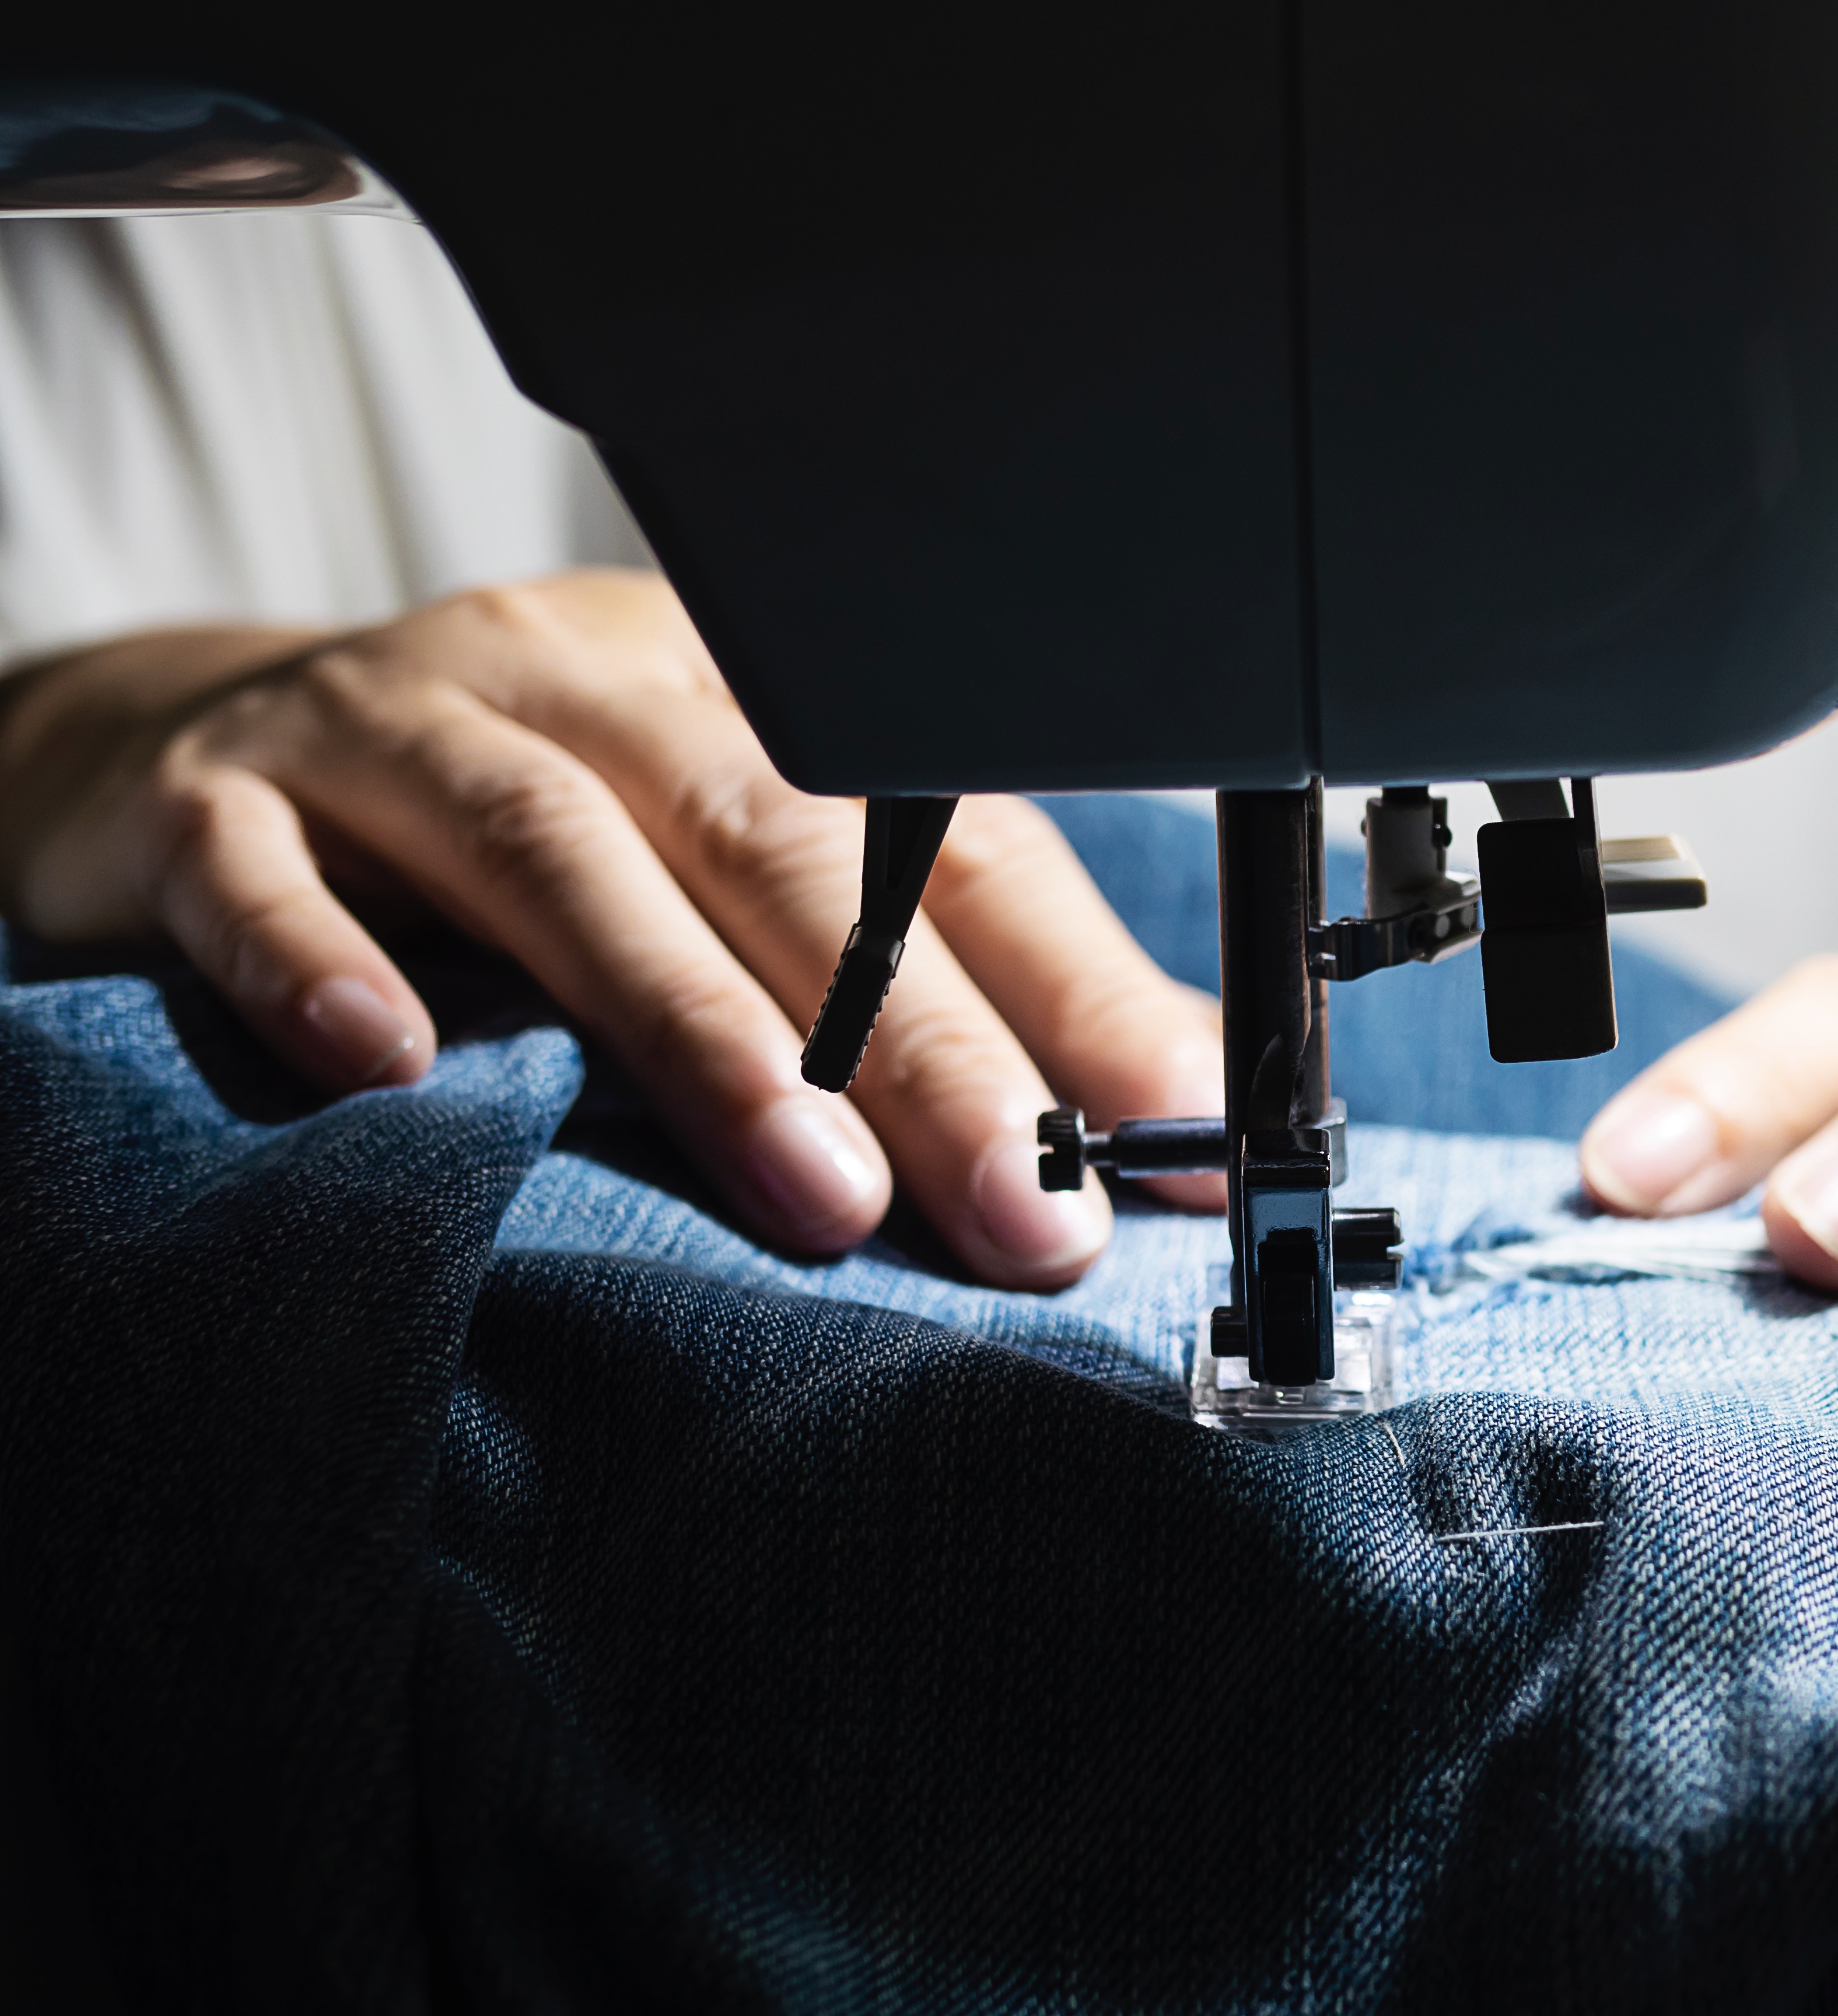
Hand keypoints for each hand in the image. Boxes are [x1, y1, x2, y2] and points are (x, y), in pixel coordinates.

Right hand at [0, 570, 1222, 1286]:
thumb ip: (913, 970)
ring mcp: (388, 728)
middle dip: (918, 1040)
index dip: (1064, 977)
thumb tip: (1152, 1091)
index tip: (1163, 1120)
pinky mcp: (215, 799)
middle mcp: (581, 687)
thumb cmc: (504, 854)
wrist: (192, 766)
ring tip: (815, 1192)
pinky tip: (404, 1069)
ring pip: (564, 861)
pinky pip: (268, 875)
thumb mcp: (722, 878)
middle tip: (1024, 1201)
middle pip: (778, 848)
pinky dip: (333, 963)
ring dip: (698, 1031)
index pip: (937, 832)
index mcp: (738, 696)